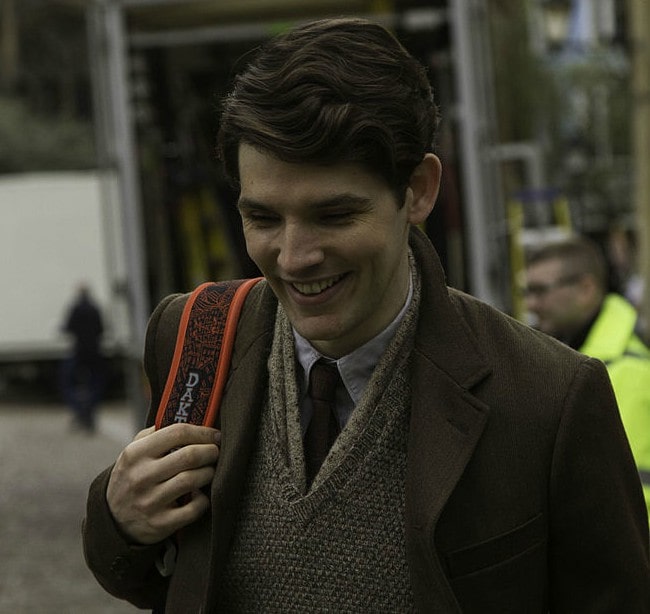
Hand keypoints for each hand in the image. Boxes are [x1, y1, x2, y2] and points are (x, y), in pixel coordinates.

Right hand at [106, 423, 220, 544]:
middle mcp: (141, 476)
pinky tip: (200, 495)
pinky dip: (204, 500)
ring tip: (209, 471)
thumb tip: (190, 418)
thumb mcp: (134, 452)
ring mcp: (150, 502)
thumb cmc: (133, 476)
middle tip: (215, 452)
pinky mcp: (160, 523)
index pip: (177, 432)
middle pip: (189, 456)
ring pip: (193, 480)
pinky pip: (194, 509)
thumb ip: (156, 434)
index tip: (215, 435)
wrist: (113, 519)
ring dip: (209, 473)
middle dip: (210, 451)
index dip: (203, 432)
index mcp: (135, 454)